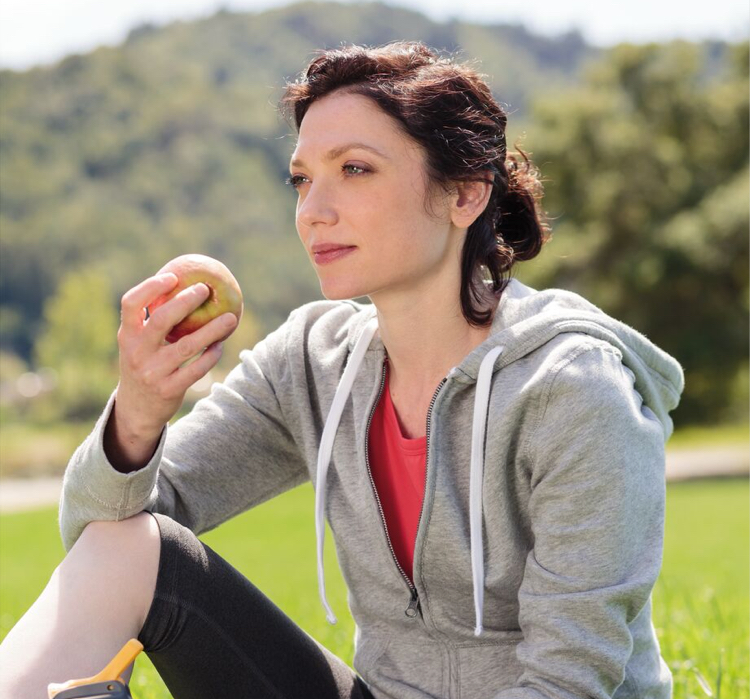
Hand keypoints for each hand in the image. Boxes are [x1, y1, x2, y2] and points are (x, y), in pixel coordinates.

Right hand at [105, 272, 238, 468]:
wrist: (136, 410)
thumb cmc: (144, 365)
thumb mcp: (138, 344)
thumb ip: (152, 321)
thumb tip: (184, 286)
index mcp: (127, 336)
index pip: (130, 304)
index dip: (150, 287)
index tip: (173, 277)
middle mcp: (136, 352)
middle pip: (161, 320)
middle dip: (185, 302)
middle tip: (206, 289)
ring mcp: (152, 372)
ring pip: (187, 346)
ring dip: (212, 330)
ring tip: (231, 318)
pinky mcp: (169, 390)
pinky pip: (196, 369)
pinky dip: (211, 356)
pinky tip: (221, 345)